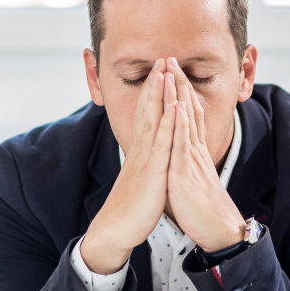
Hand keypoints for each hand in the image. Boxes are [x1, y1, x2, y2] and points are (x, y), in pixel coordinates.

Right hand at [81, 58, 177, 273]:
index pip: (146, 115)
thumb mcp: (141, 179)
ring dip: (159, 95)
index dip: (152, 92)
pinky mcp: (152, 173)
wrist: (116, 230)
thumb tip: (150, 154)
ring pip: (153, 121)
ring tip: (165, 72)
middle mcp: (141, 151)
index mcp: (140, 152)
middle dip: (155, 84)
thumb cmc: (131, 207)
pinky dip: (168, 125)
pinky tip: (173, 108)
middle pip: (147, 111)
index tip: (158, 71)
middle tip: (161, 59)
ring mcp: (145, 160)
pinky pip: (161, 145)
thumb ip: (147, 163)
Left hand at [166, 58, 245, 252]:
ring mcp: (192, 159)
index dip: (180, 91)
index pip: (188, 114)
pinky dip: (181, 124)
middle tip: (171, 58)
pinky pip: (184, 145)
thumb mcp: (190, 178)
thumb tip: (178, 153)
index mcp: (193, 151)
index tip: (172, 71)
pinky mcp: (187, 172)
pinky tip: (178, 106)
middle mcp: (194, 150)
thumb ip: (185, 161)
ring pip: (186, 121)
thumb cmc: (201, 208)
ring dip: (180, 94)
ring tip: (173, 71)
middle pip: (188, 110)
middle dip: (179, 83)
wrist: (217, 229)